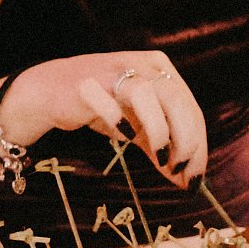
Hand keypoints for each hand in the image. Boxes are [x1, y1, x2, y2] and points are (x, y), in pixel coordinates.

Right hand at [15, 49, 207, 184]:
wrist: (50, 91)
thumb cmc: (102, 106)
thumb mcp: (139, 127)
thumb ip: (162, 149)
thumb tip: (186, 181)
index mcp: (161, 71)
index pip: (190, 109)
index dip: (198, 145)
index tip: (194, 178)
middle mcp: (142, 66)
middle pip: (177, 100)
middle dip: (186, 140)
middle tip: (181, 170)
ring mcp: (115, 71)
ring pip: (148, 95)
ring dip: (160, 131)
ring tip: (160, 158)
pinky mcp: (88, 83)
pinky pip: (109, 101)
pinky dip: (121, 120)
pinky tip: (124, 135)